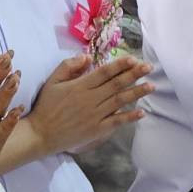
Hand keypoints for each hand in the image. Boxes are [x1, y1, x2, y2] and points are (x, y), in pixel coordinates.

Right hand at [24, 53, 151, 157]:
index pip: (104, 72)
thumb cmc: (46, 106)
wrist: (41, 134)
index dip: (119, 64)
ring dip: (136, 93)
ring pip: (119, 101)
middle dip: (134, 74)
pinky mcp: (96, 130)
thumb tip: (88, 57)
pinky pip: (115, 122)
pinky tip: (141, 112)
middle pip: (116, 84)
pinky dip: (129, 117)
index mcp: (80, 86)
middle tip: (149, 67)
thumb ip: (68, 66)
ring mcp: (95, 115)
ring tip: (151, 86)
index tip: (133, 58)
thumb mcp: (52, 81)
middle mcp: (90, 99)